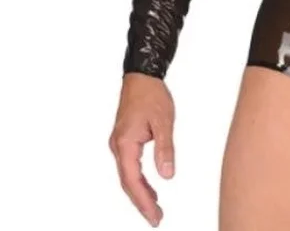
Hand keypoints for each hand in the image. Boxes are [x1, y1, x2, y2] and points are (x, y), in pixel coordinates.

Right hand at [109, 72, 175, 226]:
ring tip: (155, 207)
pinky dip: (138, 179)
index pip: (132, 181)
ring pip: (127, 175)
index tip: (154, 216)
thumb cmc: (152, 95)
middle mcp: (118, 146)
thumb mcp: (164, 121)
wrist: (141, 76)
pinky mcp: (124, 139)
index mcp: (125, 144)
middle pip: (127, 182)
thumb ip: (165, 149)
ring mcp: (119, 143)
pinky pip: (129, 166)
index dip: (143, 201)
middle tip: (156, 218)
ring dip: (140, 192)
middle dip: (141, 202)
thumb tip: (167, 175)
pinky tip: (149, 187)